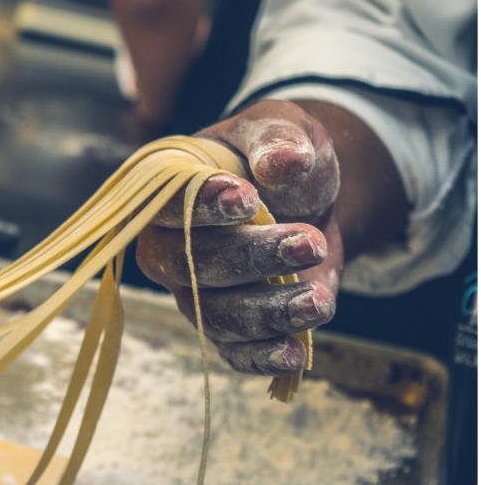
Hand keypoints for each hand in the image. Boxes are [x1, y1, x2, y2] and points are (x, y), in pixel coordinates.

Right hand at [136, 100, 341, 375]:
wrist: (305, 199)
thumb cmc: (278, 156)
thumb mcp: (282, 128)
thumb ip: (278, 138)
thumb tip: (282, 163)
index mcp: (168, 192)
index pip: (166, 205)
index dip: (202, 208)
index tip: (248, 199)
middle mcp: (168, 247)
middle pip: (189, 266)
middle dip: (250, 259)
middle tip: (309, 242)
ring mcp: (193, 292)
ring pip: (214, 315)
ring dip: (267, 311)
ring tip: (318, 299)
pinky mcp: (225, 326)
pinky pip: (233, 351)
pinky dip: (261, 357)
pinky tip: (295, 352)